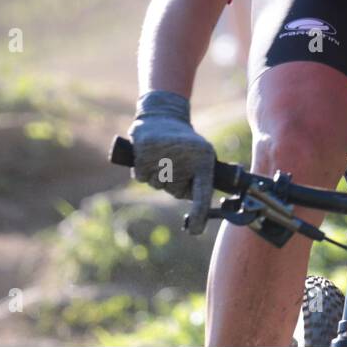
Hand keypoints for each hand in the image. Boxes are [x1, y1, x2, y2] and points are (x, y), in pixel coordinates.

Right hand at [128, 91, 215, 234]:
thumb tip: (203, 212)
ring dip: (159, 177)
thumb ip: (203, 181)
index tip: (195, 230)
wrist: (164, 116)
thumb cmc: (186, 142)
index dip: (199, 214)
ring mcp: (163, 156)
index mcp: (204, 161)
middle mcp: (185, 159)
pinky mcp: (143, 153)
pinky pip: (142, 177)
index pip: (202, 194)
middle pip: (176, 192)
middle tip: (176, 164)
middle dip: (175, 184)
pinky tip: (150, 156)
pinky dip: (144, 171)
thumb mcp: (203, 156)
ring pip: (158, 186)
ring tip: (164, 156)